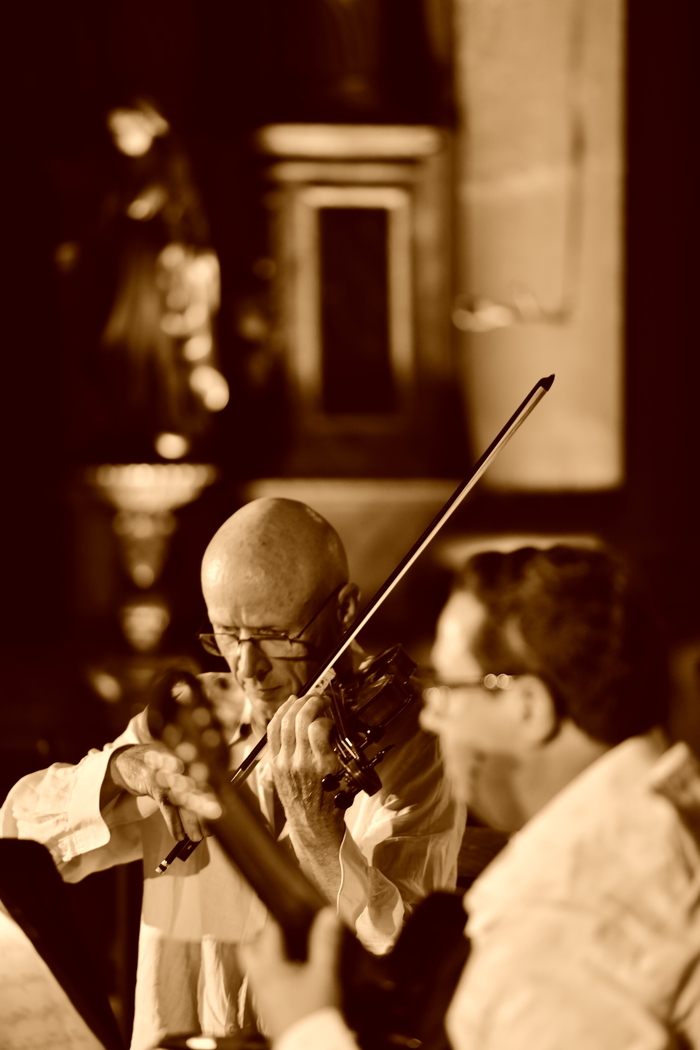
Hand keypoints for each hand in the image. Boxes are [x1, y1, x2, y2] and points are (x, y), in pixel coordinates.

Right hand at [105, 743, 209, 843]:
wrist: (126, 760)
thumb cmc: (156, 766)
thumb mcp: (175, 769)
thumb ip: (190, 782)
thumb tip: (208, 804)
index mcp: (191, 760)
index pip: (208, 781)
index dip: (215, 799)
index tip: (221, 817)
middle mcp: (183, 763)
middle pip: (199, 791)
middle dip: (206, 812)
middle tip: (212, 831)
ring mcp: (169, 772)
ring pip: (185, 799)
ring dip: (192, 821)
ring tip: (196, 838)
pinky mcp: (154, 781)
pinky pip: (167, 805)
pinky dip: (173, 821)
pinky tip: (178, 834)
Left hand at [240, 909, 341, 1040]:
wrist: (311, 1047)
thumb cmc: (315, 1011)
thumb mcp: (325, 973)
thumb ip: (325, 943)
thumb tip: (328, 914)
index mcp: (269, 966)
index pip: (267, 932)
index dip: (280, 919)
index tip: (294, 916)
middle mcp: (259, 979)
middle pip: (249, 949)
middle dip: (264, 938)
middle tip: (285, 935)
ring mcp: (260, 995)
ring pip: (255, 966)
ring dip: (268, 956)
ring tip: (292, 954)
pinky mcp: (266, 1008)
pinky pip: (263, 982)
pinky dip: (273, 973)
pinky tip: (293, 976)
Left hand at [267, 692, 341, 833]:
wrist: (312, 823)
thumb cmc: (332, 801)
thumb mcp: (344, 775)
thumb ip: (337, 749)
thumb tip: (333, 725)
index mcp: (322, 766)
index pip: (318, 729)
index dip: (325, 717)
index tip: (331, 720)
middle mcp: (301, 762)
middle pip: (299, 720)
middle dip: (310, 702)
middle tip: (319, 700)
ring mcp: (285, 762)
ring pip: (284, 723)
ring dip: (295, 705)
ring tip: (304, 699)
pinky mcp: (275, 763)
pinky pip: (273, 732)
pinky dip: (279, 715)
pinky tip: (287, 707)